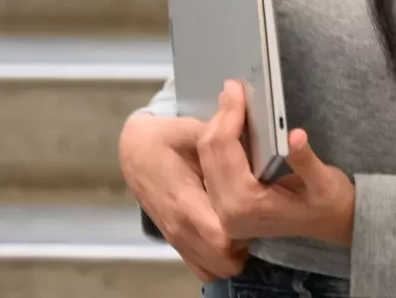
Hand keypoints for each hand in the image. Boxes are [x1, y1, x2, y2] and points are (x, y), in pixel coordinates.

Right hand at [118, 113, 253, 281]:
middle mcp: (181, 229)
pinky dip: (220, 260)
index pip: (220, 236)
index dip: (245, 229)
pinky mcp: (178, 242)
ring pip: (214, 268)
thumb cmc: (165, 138)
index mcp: (184, 202)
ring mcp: (178, 239)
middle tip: (258, 213)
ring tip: (247, 223)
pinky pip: (204, 267)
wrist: (136, 151)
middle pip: (222, 260)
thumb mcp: (191, 129)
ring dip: (235, 253)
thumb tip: (250, 126)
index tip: (259, 206)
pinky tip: (231, 232)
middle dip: (245, 243)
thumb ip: (220, 135)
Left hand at [198, 80, 355, 246]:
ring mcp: (225, 213)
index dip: (229, 116)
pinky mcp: (227, 209)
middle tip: (233, 88)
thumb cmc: (330, 202)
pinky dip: (218, 142)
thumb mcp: (324, 181)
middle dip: (220, 117)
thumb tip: (295, 135)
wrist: (333, 226)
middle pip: (209, 154)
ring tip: (232, 101)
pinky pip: (212, 168)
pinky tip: (231, 123)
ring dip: (217, 127)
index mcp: (247, 206)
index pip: (225, 152)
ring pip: (206, 160)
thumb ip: (306, 161)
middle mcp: (228, 213)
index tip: (236, 88)